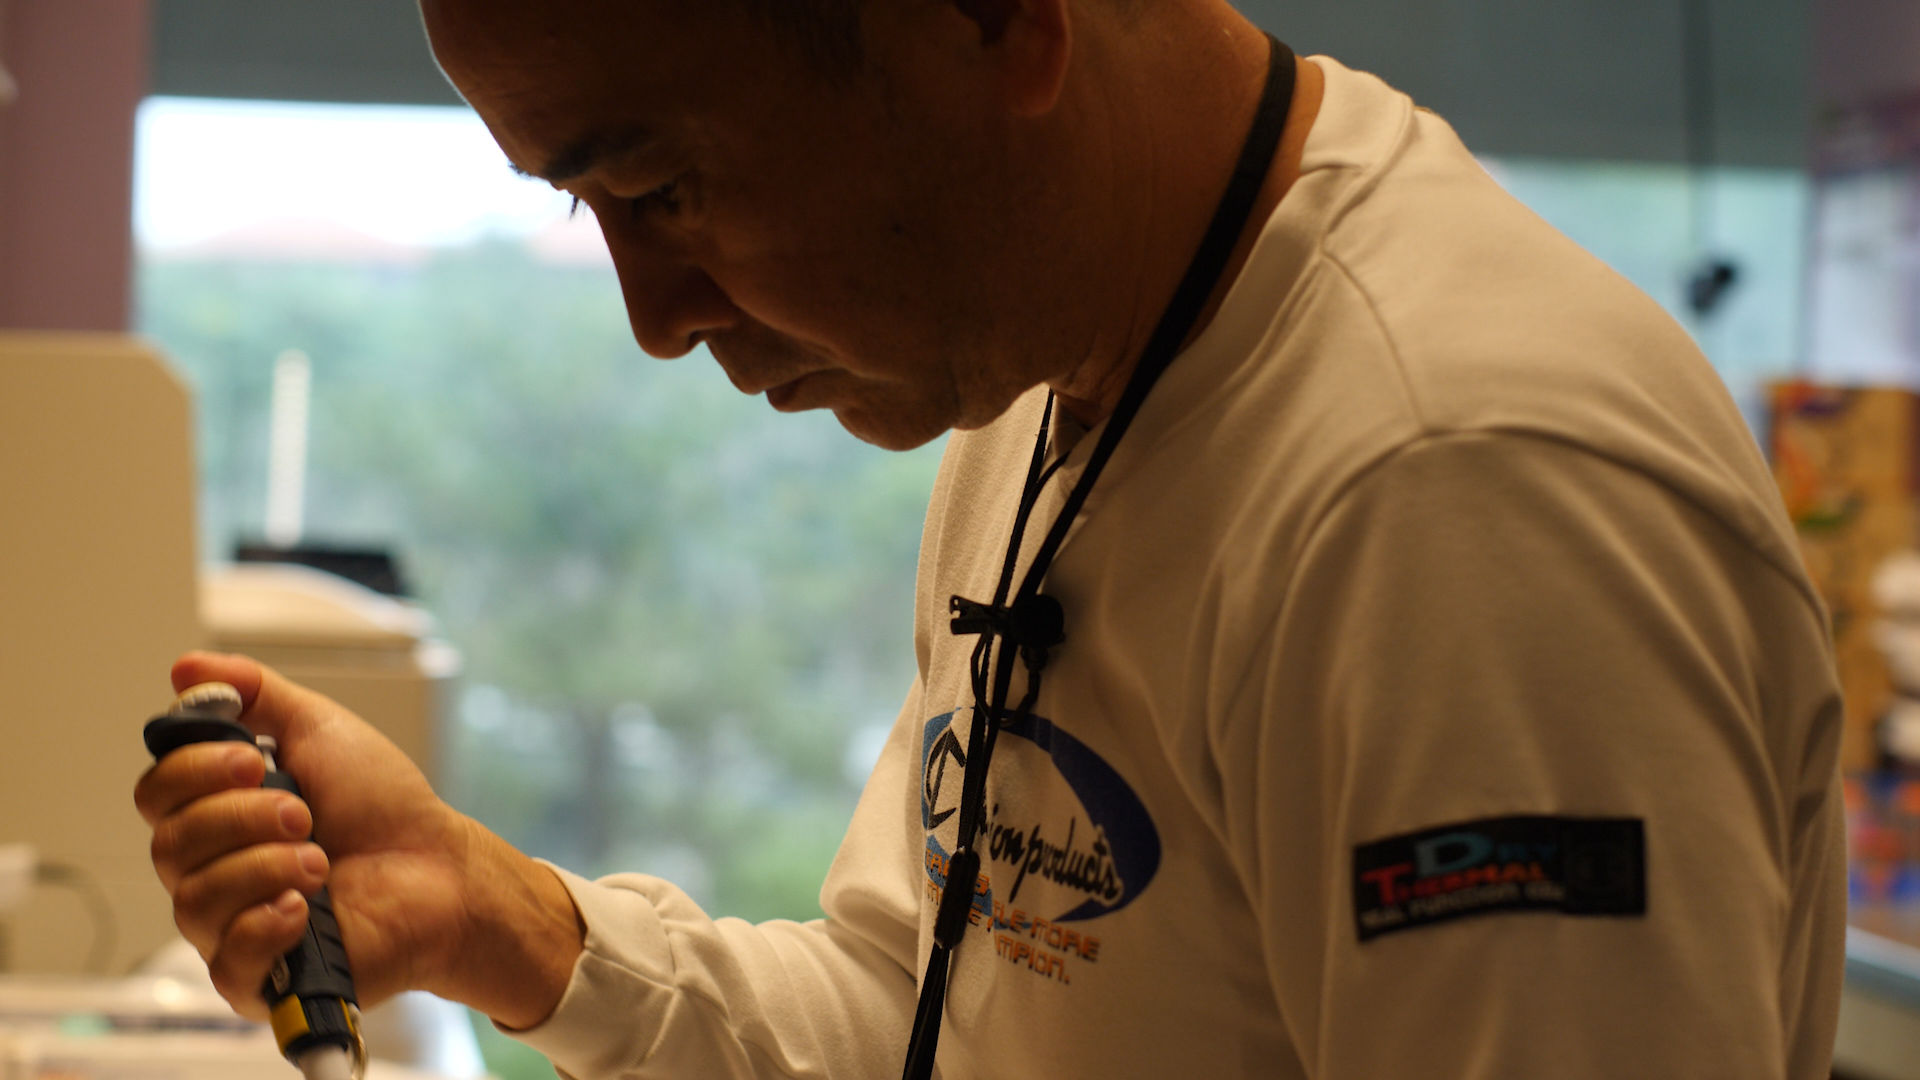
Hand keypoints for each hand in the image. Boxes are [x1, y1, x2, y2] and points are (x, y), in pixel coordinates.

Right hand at [133, 652, 581, 1027]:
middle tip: (305, 814)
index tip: (252, 761)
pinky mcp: (260, 979)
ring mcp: (233, 926)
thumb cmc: (384, 805)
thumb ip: (254, 694)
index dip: (194, 774)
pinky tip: (305, 909)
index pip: (155, 794)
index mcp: (218, 813)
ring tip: (322, 860)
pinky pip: (225, 962)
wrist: (440, 868)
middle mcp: (214, 870)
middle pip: (169, 845)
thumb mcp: (320, 730)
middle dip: (242, 819)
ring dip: (266, 867)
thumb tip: (185, 666)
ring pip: (194, 900)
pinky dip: (264, 927)